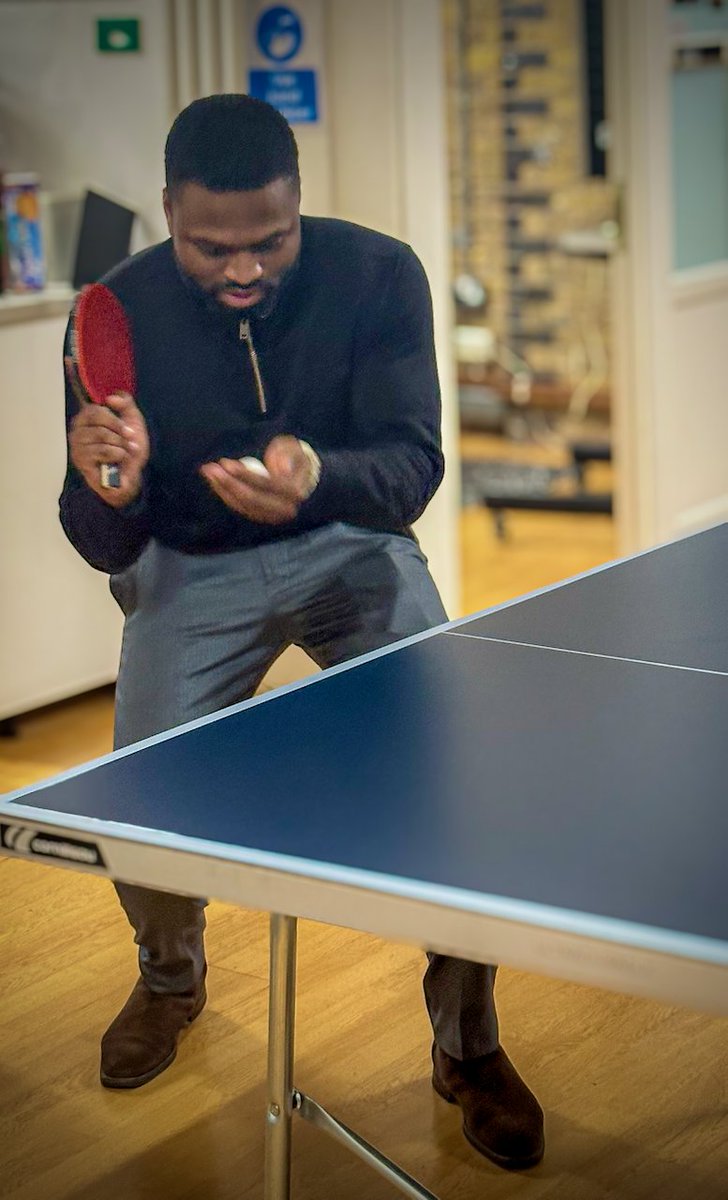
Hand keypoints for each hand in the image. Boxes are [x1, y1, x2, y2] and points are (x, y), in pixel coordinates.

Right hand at [67, 365, 149, 506]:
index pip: (94, 410)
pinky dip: (116, 455)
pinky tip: (117, 461)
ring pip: (100, 435)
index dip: (114, 419)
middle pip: (97, 420)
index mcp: (87, 419)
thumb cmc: (128, 449)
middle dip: (119, 432)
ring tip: (124, 453)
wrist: (131, 477)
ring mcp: (77, 446)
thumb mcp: (133, 422)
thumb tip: (111, 398)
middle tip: (129, 443)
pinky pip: (100, 450)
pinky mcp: (80, 461)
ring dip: (120, 445)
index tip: (129, 431)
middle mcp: (78, 430)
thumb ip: (126, 405)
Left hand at [200, 435, 318, 524]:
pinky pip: (241, 508)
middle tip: (209, 468)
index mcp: (294, 492)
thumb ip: (288, 454)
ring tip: (207, 472)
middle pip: (250, 498)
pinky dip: (226, 496)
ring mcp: (271, 517)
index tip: (225, 463)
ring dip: (222, 490)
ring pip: (243, 506)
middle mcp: (283, 509)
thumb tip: (280, 468)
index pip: (265, 484)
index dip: (244, 474)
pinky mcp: (262, 518)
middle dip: (227, 483)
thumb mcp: (297, 451)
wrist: (306, 484)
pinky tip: (214, 483)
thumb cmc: (297, 461)